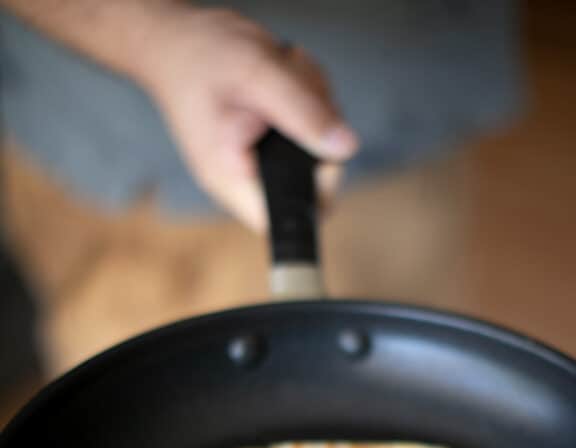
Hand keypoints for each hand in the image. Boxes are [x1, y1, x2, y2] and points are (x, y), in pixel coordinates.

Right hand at [139, 5, 357, 228]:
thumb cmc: (202, 54)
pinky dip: (303, 106)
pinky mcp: (259, 147)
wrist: (170, 40)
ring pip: (309, 157)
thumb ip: (304, 113)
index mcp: (232, 177)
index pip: (286, 220)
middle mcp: (240, 181)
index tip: (320, 151)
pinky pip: (299, 138)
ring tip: (285, 77)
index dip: (315, 194)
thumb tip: (346, 148)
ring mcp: (250, 165)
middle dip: (318, 137)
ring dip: (312, 111)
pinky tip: (283, 80)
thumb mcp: (259, 74)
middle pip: (306, 186)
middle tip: (301, 94)